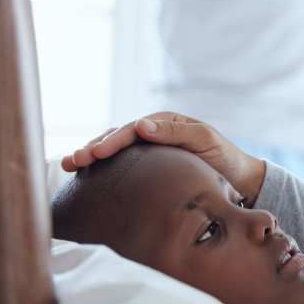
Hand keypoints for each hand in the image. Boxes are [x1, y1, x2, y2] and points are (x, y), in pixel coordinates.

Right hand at [61, 112, 266, 206]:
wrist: (237, 180)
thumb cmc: (223, 158)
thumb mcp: (205, 141)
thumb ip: (176, 132)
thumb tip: (140, 125)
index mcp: (165, 123)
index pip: (131, 130)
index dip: (111, 141)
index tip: (93, 154)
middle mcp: (152, 134)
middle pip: (116, 137)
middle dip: (91, 148)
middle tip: (71, 162)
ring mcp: (148, 151)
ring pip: (113, 151)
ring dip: (90, 157)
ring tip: (66, 166)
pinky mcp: (146, 169)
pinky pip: (120, 166)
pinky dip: (101, 169)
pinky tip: (82, 177)